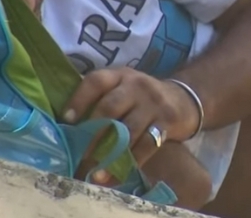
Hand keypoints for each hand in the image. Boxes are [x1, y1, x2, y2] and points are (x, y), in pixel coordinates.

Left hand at [62, 67, 199, 181]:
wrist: (184, 99)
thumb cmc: (142, 98)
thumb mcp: (123, 88)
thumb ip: (102, 100)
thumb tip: (69, 128)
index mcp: (119, 75)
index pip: (96, 82)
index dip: (79, 99)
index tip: (66, 120)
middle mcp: (135, 85)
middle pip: (110, 107)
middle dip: (92, 133)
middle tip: (79, 154)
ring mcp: (153, 103)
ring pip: (128, 129)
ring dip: (110, 153)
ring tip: (95, 172)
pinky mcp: (167, 121)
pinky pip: (146, 144)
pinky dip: (130, 162)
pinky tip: (117, 174)